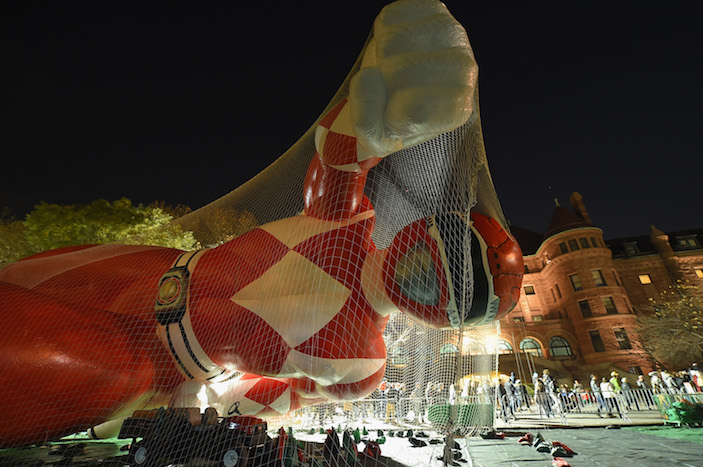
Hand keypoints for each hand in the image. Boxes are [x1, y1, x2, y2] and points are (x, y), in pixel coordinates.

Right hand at [349, 0, 476, 157]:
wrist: (395, 89)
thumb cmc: (390, 118)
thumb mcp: (375, 139)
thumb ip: (368, 123)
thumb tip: (371, 75)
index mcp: (457, 108)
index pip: (415, 111)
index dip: (390, 116)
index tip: (394, 117)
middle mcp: (465, 69)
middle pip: (403, 71)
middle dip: (384, 82)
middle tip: (391, 89)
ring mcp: (452, 34)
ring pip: (395, 41)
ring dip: (380, 56)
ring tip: (390, 67)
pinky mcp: (433, 9)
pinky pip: (389, 18)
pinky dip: (380, 33)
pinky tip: (394, 47)